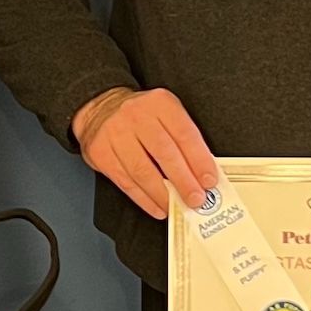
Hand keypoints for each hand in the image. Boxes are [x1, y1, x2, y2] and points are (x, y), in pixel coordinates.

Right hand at [72, 86, 217, 219]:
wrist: (101, 107)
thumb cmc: (141, 116)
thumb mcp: (166, 113)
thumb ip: (183, 139)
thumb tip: (202, 174)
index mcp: (159, 103)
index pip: (184, 134)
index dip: (199, 160)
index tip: (209, 181)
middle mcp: (136, 116)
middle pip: (164, 153)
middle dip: (183, 181)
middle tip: (196, 199)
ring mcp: (116, 134)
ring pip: (143, 171)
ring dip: (163, 194)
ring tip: (177, 206)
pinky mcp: (101, 153)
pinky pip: (126, 181)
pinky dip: (144, 199)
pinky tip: (157, 207)